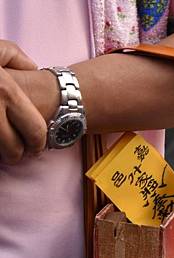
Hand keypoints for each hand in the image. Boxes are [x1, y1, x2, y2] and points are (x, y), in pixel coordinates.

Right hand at [0, 40, 47, 163]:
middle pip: (13, 149)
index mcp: (6, 92)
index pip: (35, 130)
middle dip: (18, 155)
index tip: (36, 147)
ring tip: (3, 149)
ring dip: (0, 154)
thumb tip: (33, 67)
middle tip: (19, 153)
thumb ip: (16, 56)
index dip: (39, 143)